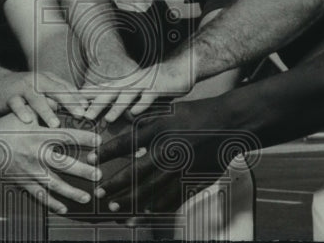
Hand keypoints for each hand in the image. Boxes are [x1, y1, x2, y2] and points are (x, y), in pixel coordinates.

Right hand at [0, 71, 87, 127]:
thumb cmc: (26, 92)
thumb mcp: (44, 90)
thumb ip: (60, 97)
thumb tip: (84, 107)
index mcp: (49, 80)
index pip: (68, 88)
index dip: (80, 99)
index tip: (91, 110)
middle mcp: (38, 82)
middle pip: (56, 91)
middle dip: (69, 102)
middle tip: (80, 115)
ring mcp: (23, 88)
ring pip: (37, 99)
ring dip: (47, 111)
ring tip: (55, 125)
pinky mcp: (9, 96)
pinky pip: (16, 104)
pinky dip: (22, 112)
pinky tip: (28, 121)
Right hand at [0, 113, 101, 213]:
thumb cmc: (6, 125)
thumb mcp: (26, 114)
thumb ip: (45, 110)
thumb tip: (62, 102)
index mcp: (39, 134)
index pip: (67, 137)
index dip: (85, 139)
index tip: (100, 141)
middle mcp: (36, 153)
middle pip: (64, 164)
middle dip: (83, 170)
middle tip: (99, 174)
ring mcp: (29, 170)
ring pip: (54, 184)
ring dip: (72, 192)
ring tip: (87, 197)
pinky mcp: (22, 181)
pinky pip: (38, 195)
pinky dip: (51, 203)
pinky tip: (64, 208)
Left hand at [80, 54, 194, 121]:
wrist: (180, 68)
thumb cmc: (158, 84)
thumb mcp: (139, 92)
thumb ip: (125, 103)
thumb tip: (110, 117)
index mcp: (125, 84)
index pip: (103, 89)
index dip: (88, 96)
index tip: (72, 103)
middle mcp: (132, 83)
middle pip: (111, 93)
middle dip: (97, 104)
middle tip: (84, 115)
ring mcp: (145, 84)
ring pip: (128, 96)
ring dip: (117, 107)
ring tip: (107, 118)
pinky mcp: (158, 87)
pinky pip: (148, 97)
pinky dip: (141, 106)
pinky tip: (135, 114)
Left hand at [93, 99, 258, 213]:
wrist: (232, 122)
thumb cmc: (199, 113)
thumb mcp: (170, 110)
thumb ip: (149, 121)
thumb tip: (127, 124)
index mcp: (160, 130)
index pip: (126, 143)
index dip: (107, 152)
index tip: (92, 159)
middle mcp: (169, 151)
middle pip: (136, 173)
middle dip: (115, 184)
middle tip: (99, 193)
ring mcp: (182, 168)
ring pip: (152, 190)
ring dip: (132, 201)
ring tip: (116, 209)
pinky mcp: (195, 179)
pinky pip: (173, 197)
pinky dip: (157, 207)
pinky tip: (145, 213)